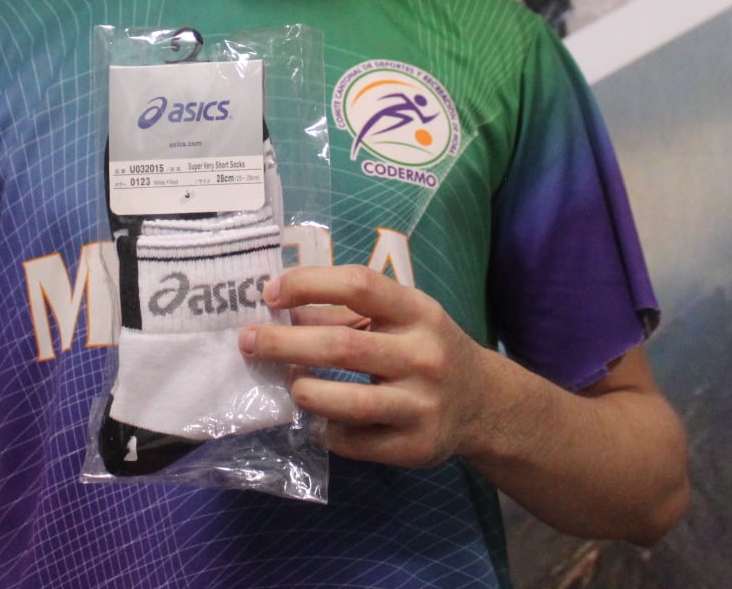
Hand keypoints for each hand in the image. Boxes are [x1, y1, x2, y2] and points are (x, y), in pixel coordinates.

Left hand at [238, 264, 496, 468]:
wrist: (483, 403)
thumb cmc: (426, 347)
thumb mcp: (402, 317)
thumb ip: (349, 312)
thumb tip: (282, 310)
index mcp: (418, 312)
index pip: (359, 285)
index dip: (309, 284)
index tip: (270, 292)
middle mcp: (423, 356)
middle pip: (342, 346)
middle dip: (284, 343)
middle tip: (249, 341)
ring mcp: (422, 405)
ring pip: (346, 402)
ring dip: (304, 391)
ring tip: (288, 382)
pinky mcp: (415, 447)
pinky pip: (355, 442)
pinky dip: (326, 431)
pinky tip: (317, 420)